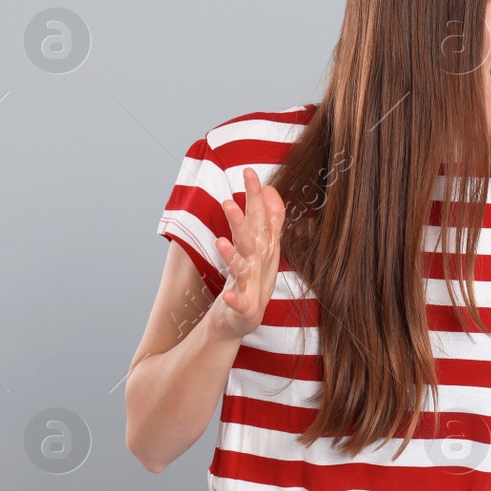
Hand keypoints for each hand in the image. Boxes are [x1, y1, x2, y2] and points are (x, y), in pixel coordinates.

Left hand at [209, 167, 286, 340]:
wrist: (243, 318)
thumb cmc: (252, 279)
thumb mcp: (263, 247)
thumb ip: (268, 219)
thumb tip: (270, 190)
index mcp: (262, 249)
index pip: (260, 218)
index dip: (255, 196)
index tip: (249, 172)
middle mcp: (258, 264)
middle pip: (251, 239)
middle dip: (242, 220)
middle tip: (228, 201)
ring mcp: (252, 286)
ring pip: (242, 268)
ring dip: (232, 255)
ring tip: (220, 243)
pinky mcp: (244, 307)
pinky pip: (238, 303)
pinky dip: (234, 300)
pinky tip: (227, 295)